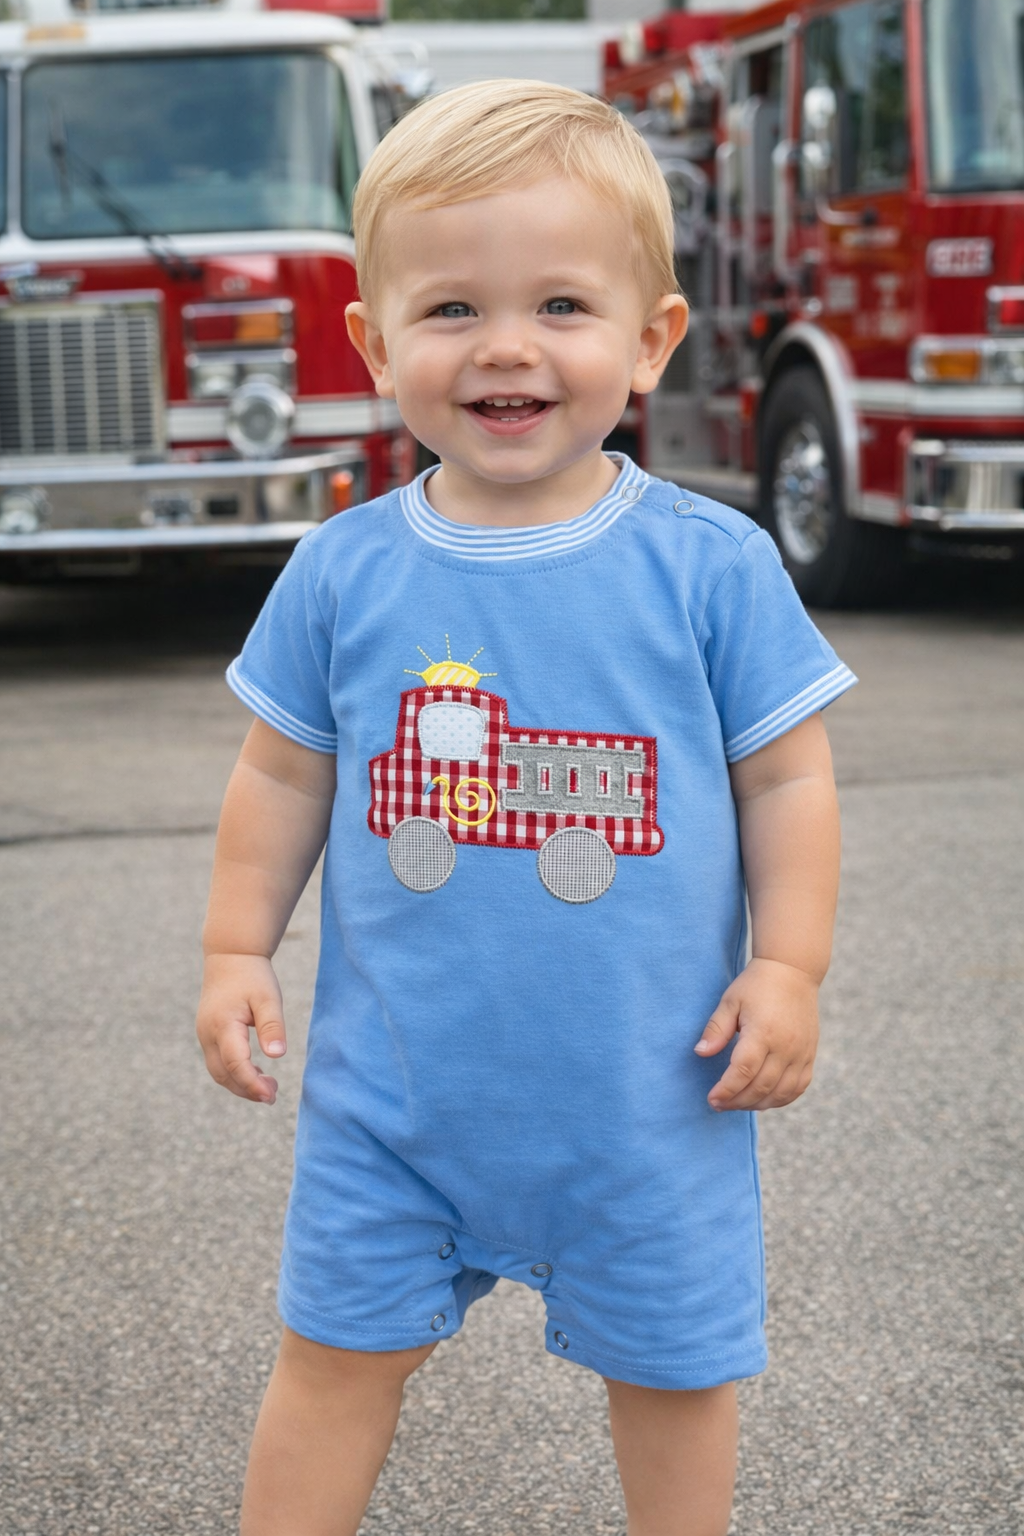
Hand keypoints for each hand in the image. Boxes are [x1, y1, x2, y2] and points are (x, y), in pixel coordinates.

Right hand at [195, 953, 286, 1103]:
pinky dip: (236, 1073)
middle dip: (246, 1090)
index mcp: (223, 1025)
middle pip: (223, 1075)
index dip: (252, 1083)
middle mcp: (207, 1034)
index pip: (235, 1064)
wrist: (230, 956)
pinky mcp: (208, 1035)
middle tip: (273, 1096)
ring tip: (269, 1087)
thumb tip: (277, 1056)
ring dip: (241, 1084)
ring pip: (219, 1072)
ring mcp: (205, 1036)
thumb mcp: (268, 998)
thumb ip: (272, 1026)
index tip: (270, 1095)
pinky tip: (257, 1073)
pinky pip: (219, 1062)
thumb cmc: (252, 976)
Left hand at [695, 958, 818, 1111]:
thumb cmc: (756, 985)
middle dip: (737, 1101)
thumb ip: (716, 1029)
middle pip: (761, 1087)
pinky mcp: (810, 1055)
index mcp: (763, 1031)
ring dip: (757, 1104)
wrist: (793, 971)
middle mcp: (786, 1046)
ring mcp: (801, 1053)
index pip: (743, 1071)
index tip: (712, 1099)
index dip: (726, 1090)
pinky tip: (763, 1100)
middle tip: (719, 1104)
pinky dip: (781, 1099)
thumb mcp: (730, 1001)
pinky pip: (798, 1087)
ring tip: (737, 1103)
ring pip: (781, 1093)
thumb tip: (701, 1053)